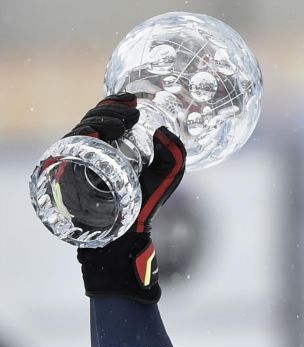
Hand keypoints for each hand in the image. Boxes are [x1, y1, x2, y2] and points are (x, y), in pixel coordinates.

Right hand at [74, 93, 186, 302]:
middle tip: (131, 115)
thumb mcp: (169, 175)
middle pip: (93, 118)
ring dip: (100, 122)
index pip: (107, 116)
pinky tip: (98, 136)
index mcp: (113, 145)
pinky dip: (82, 138)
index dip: (116, 103)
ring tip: (121, 126)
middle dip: (111, 110)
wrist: (129, 231)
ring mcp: (80, 159)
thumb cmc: (146, 202)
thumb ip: (175, 154)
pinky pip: (69, 149)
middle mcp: (94, 149)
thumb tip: (162, 130)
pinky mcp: (68, 172)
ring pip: (82, 129)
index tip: (132, 99)